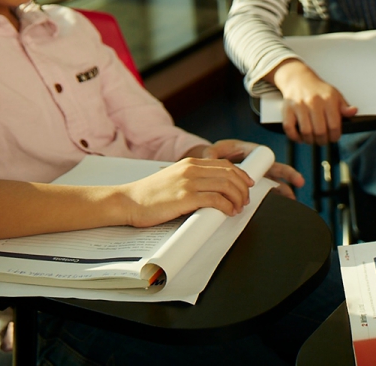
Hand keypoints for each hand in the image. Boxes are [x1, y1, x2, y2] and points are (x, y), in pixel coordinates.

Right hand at [118, 157, 253, 225]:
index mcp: (189, 163)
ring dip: (238, 198)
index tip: (247, 184)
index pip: (224, 165)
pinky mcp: (185, 197)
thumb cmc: (149, 194)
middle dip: (243, 188)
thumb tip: (212, 189)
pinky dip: (227, 206)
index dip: (240, 174)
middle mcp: (191, 169)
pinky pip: (215, 200)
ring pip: (226, 185)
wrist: (128, 201)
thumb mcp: (173, 178)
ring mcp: (188, 182)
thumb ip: (192, 179)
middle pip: (229, 174)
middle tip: (245, 200)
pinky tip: (228, 212)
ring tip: (238, 208)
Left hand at [185, 139, 307, 199]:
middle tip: (300, 182)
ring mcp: (256, 175)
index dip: (276, 166)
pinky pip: (265, 191)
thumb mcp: (215, 150)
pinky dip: (272, 198)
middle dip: (290, 175)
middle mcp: (257, 164)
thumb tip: (209, 157)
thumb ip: (212, 153)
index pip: (268, 158)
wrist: (213, 162)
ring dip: (283, 190)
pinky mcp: (253, 185)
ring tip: (292, 199)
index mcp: (251, 152)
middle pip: (277, 170)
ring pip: (273, 182)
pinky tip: (277, 207)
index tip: (286, 174)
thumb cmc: (218, 153)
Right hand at [270, 59, 357, 143]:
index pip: (334, 125)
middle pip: (320, 131)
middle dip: (323, 141)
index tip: (334, 138)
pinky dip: (295, 137)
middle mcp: (314, 102)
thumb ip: (344, 107)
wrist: (299, 79)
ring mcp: (299, 105)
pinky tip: (300, 137)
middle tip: (323, 141)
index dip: (335, 136)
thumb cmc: (319, 90)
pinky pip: (289, 128)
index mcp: (328, 99)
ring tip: (313, 139)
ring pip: (306, 132)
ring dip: (310, 140)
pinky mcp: (287, 109)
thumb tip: (353, 111)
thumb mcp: (335, 95)